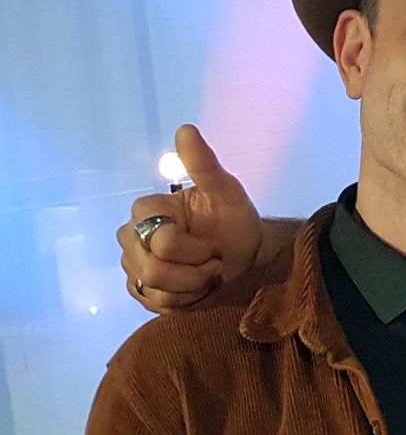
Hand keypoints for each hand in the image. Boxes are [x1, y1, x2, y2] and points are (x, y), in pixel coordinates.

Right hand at [119, 124, 262, 311]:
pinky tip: (196, 288)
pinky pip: (155, 305)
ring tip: (205, 273)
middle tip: (212, 260)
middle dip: (194, 271)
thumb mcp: (227, 191)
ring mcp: (132, 264)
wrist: (245, 256)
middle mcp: (131, 236)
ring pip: (154, 288)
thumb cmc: (234, 221)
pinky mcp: (140, 290)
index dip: (193, 249)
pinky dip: (184, 301)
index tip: (211, 243)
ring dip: (192, 286)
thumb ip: (204, 164)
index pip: (161, 240)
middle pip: (152, 268)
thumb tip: (186, 129)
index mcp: (146, 210)